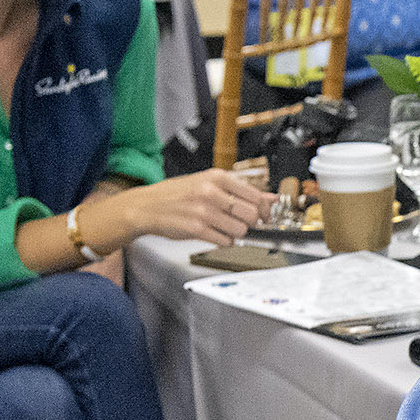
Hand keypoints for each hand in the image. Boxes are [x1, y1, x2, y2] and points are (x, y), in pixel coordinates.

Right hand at [95, 169, 276, 249]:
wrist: (147, 206)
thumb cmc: (179, 194)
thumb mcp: (208, 183)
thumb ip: (240, 190)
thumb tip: (271, 199)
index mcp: (217, 177)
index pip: (256, 195)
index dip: (263, 209)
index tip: (263, 216)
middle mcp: (211, 192)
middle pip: (251, 215)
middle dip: (249, 223)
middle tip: (239, 222)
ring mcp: (203, 211)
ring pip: (241, 230)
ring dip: (236, 233)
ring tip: (223, 227)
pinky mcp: (196, 229)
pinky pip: (225, 241)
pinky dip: (225, 241)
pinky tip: (214, 234)